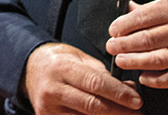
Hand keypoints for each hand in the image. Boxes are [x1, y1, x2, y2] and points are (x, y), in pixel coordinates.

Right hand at [22, 42, 140, 113]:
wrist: (30, 69)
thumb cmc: (58, 61)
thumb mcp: (79, 57)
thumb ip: (102, 73)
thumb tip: (129, 88)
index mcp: (62, 67)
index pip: (95, 83)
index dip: (119, 93)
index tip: (136, 100)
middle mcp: (53, 89)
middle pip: (92, 105)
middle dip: (119, 111)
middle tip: (137, 113)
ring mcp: (48, 108)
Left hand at [105, 0, 167, 88]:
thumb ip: (155, 6)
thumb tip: (130, 10)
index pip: (145, 17)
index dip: (125, 25)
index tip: (114, 30)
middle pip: (149, 39)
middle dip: (125, 44)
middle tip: (111, 47)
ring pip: (160, 59)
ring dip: (137, 62)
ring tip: (122, 61)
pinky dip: (160, 80)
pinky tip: (145, 78)